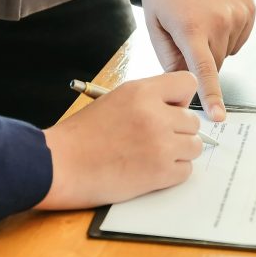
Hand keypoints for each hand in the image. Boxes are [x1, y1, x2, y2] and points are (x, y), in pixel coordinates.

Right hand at [36, 72, 201, 208]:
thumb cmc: (82, 135)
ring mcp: (160, 144)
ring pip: (194, 146)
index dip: (180, 99)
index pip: (188, 83)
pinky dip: (173, 173)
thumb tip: (176, 108)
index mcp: (141, 91)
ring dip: (179, 152)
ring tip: (152, 155)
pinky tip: (150, 170)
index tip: (171, 109)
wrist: (61, 164)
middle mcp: (155, 115)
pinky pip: (186, 170)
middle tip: (154, 139)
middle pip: (193, 120)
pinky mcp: (161, 172)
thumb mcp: (115, 100)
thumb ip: (147, 99)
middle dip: (178, 131)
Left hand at [141, 0, 255, 122]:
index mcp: (191, 27)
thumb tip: (182, 83)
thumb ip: (168, 57)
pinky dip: (227, 33)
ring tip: (199, 19)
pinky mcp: (250, 8)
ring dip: (215, 45)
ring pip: (228, 52)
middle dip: (201, 60)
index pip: (203, 70)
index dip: (210, 96)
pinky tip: (214, 14)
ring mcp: (238, 14)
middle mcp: (219, 21)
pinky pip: (239, 37)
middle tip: (186, 36)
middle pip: (216, 64)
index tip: (219, 116)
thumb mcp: (155, 23)